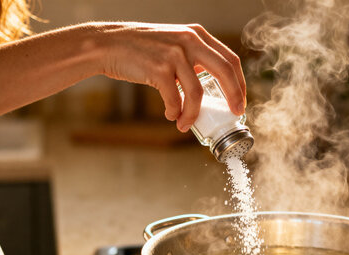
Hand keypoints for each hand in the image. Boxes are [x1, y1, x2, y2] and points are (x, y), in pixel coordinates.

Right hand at [94, 22, 245, 131]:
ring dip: (194, 114)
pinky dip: (175, 111)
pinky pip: (175, 99)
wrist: (108, 45)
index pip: (230, 59)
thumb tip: (211, 90)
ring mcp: (174, 54)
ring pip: (198, 92)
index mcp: (197, 35)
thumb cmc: (141, 50)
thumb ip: (193, 60)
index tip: (240, 102)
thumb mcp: (173, 45)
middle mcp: (190, 41)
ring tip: (186, 125)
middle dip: (234, 96)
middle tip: (233, 114)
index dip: (240, 84)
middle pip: (225, 71)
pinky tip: (171, 114)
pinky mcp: (159, 68)